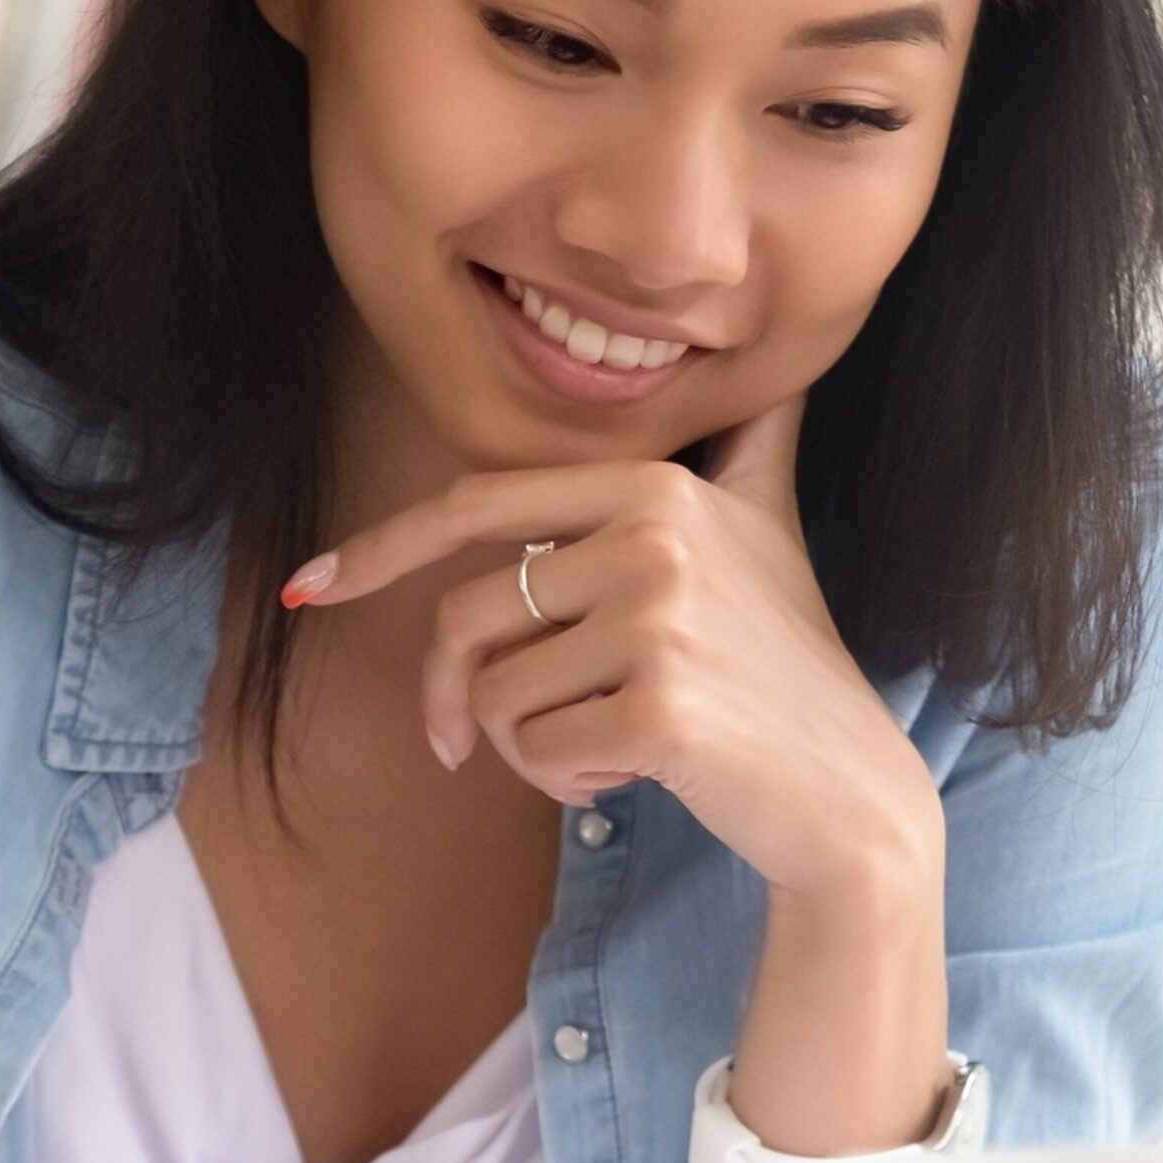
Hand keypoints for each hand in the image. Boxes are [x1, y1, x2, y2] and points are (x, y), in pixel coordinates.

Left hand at [282, 394, 941, 902]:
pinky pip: (532, 752)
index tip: (312, 587)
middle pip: (467, 615)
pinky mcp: (660, 709)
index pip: (477, 504)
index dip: (380, 548)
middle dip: (452, 695)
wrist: (850, 792)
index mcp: (654, 486)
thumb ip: (746, 449)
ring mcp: (661, 621)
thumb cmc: (787, 666)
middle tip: (470, 744)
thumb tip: (779, 370)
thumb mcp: (768, 532)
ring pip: (494, 694)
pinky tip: (635, 774)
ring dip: (525, 747)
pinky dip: (562, 782)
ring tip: (607, 746)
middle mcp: (656, 536)